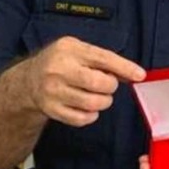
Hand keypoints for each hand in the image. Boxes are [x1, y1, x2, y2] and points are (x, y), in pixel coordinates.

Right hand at [23, 37, 144, 126]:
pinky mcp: (51, 109)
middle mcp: (58, 69)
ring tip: (97, 95)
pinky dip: (91, 115)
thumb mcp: (79, 51)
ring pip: (93, 103)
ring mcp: (52, 91)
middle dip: (110, 86)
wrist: (28, 80)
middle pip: (99, 83)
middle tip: (107, 85)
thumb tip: (133, 73)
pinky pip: (82, 118)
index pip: (102, 58)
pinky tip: (87, 107)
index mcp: (68, 49)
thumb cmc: (61, 63)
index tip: (140, 75)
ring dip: (103, 102)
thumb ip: (105, 60)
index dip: (124, 67)